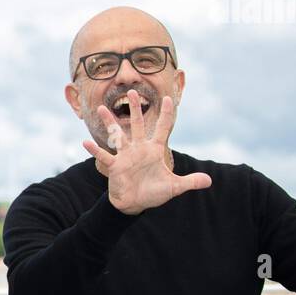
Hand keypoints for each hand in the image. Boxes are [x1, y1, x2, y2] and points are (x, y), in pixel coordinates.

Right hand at [82, 90, 210, 213]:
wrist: (135, 203)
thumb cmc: (153, 192)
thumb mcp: (174, 187)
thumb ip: (190, 182)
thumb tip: (210, 181)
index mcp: (154, 150)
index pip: (163, 128)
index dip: (167, 114)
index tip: (169, 99)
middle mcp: (139, 149)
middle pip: (138, 124)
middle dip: (135, 108)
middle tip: (132, 91)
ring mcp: (125, 156)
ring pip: (117, 135)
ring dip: (110, 122)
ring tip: (101, 108)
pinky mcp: (115, 166)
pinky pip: (105, 157)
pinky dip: (95, 151)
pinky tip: (86, 143)